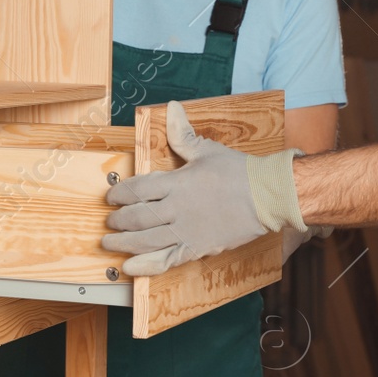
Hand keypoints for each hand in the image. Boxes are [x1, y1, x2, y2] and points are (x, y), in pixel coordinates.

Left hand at [102, 101, 304, 275]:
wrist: (268, 196)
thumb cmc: (239, 172)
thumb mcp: (208, 150)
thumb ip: (183, 134)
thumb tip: (171, 109)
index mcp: (177, 182)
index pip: (137, 189)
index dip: (119, 194)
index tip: (111, 197)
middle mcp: (177, 208)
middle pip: (137, 217)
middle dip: (118, 221)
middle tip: (109, 222)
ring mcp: (186, 231)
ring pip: (146, 240)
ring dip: (123, 243)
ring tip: (110, 243)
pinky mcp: (197, 248)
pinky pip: (166, 260)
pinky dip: (146, 265)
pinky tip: (130, 267)